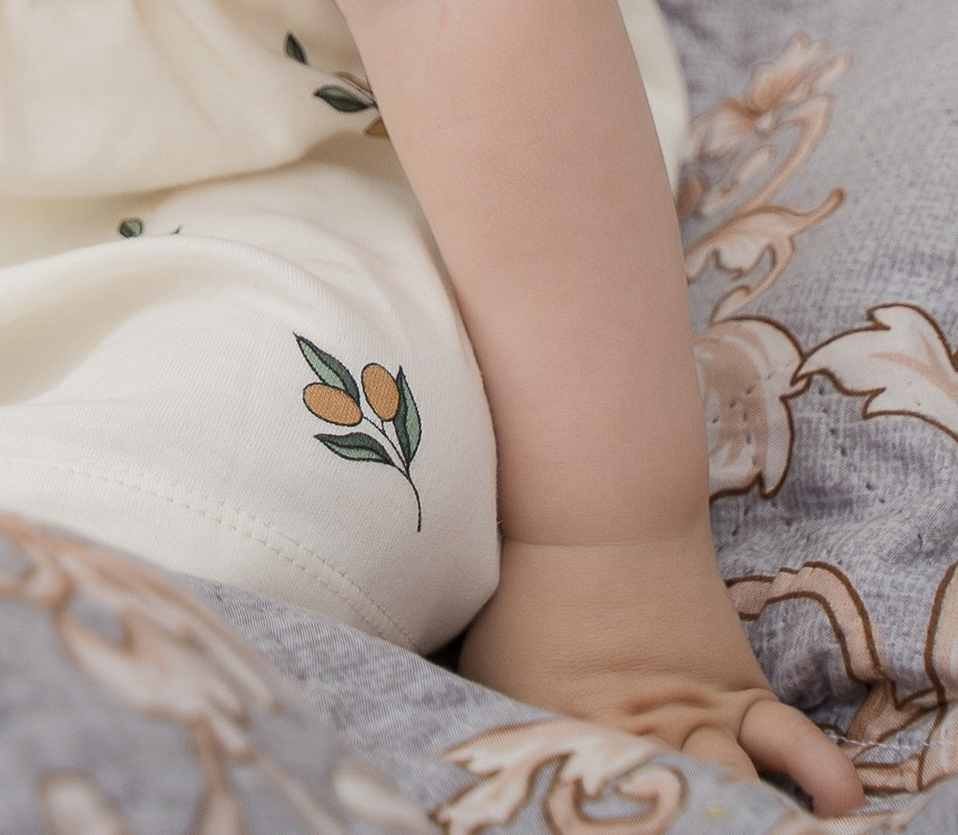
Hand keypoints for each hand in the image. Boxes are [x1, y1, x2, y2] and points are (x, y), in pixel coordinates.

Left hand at [459, 531, 862, 815]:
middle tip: (684, 829)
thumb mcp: (490, 670)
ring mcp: (699, 718)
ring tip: (769, 832)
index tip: (591, 829)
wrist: (593, 510)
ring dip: (746, 814)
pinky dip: (816, 771)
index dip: (597, 822)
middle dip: (679, 822)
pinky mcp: (739, 692)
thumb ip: (496, 736)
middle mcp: (645, 742)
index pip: (590, 812)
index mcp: (574, 742)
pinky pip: (787, 738)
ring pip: (732, 782)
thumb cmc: (527, 592)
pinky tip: (839, 800)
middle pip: (667, 810)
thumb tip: (472, 780)